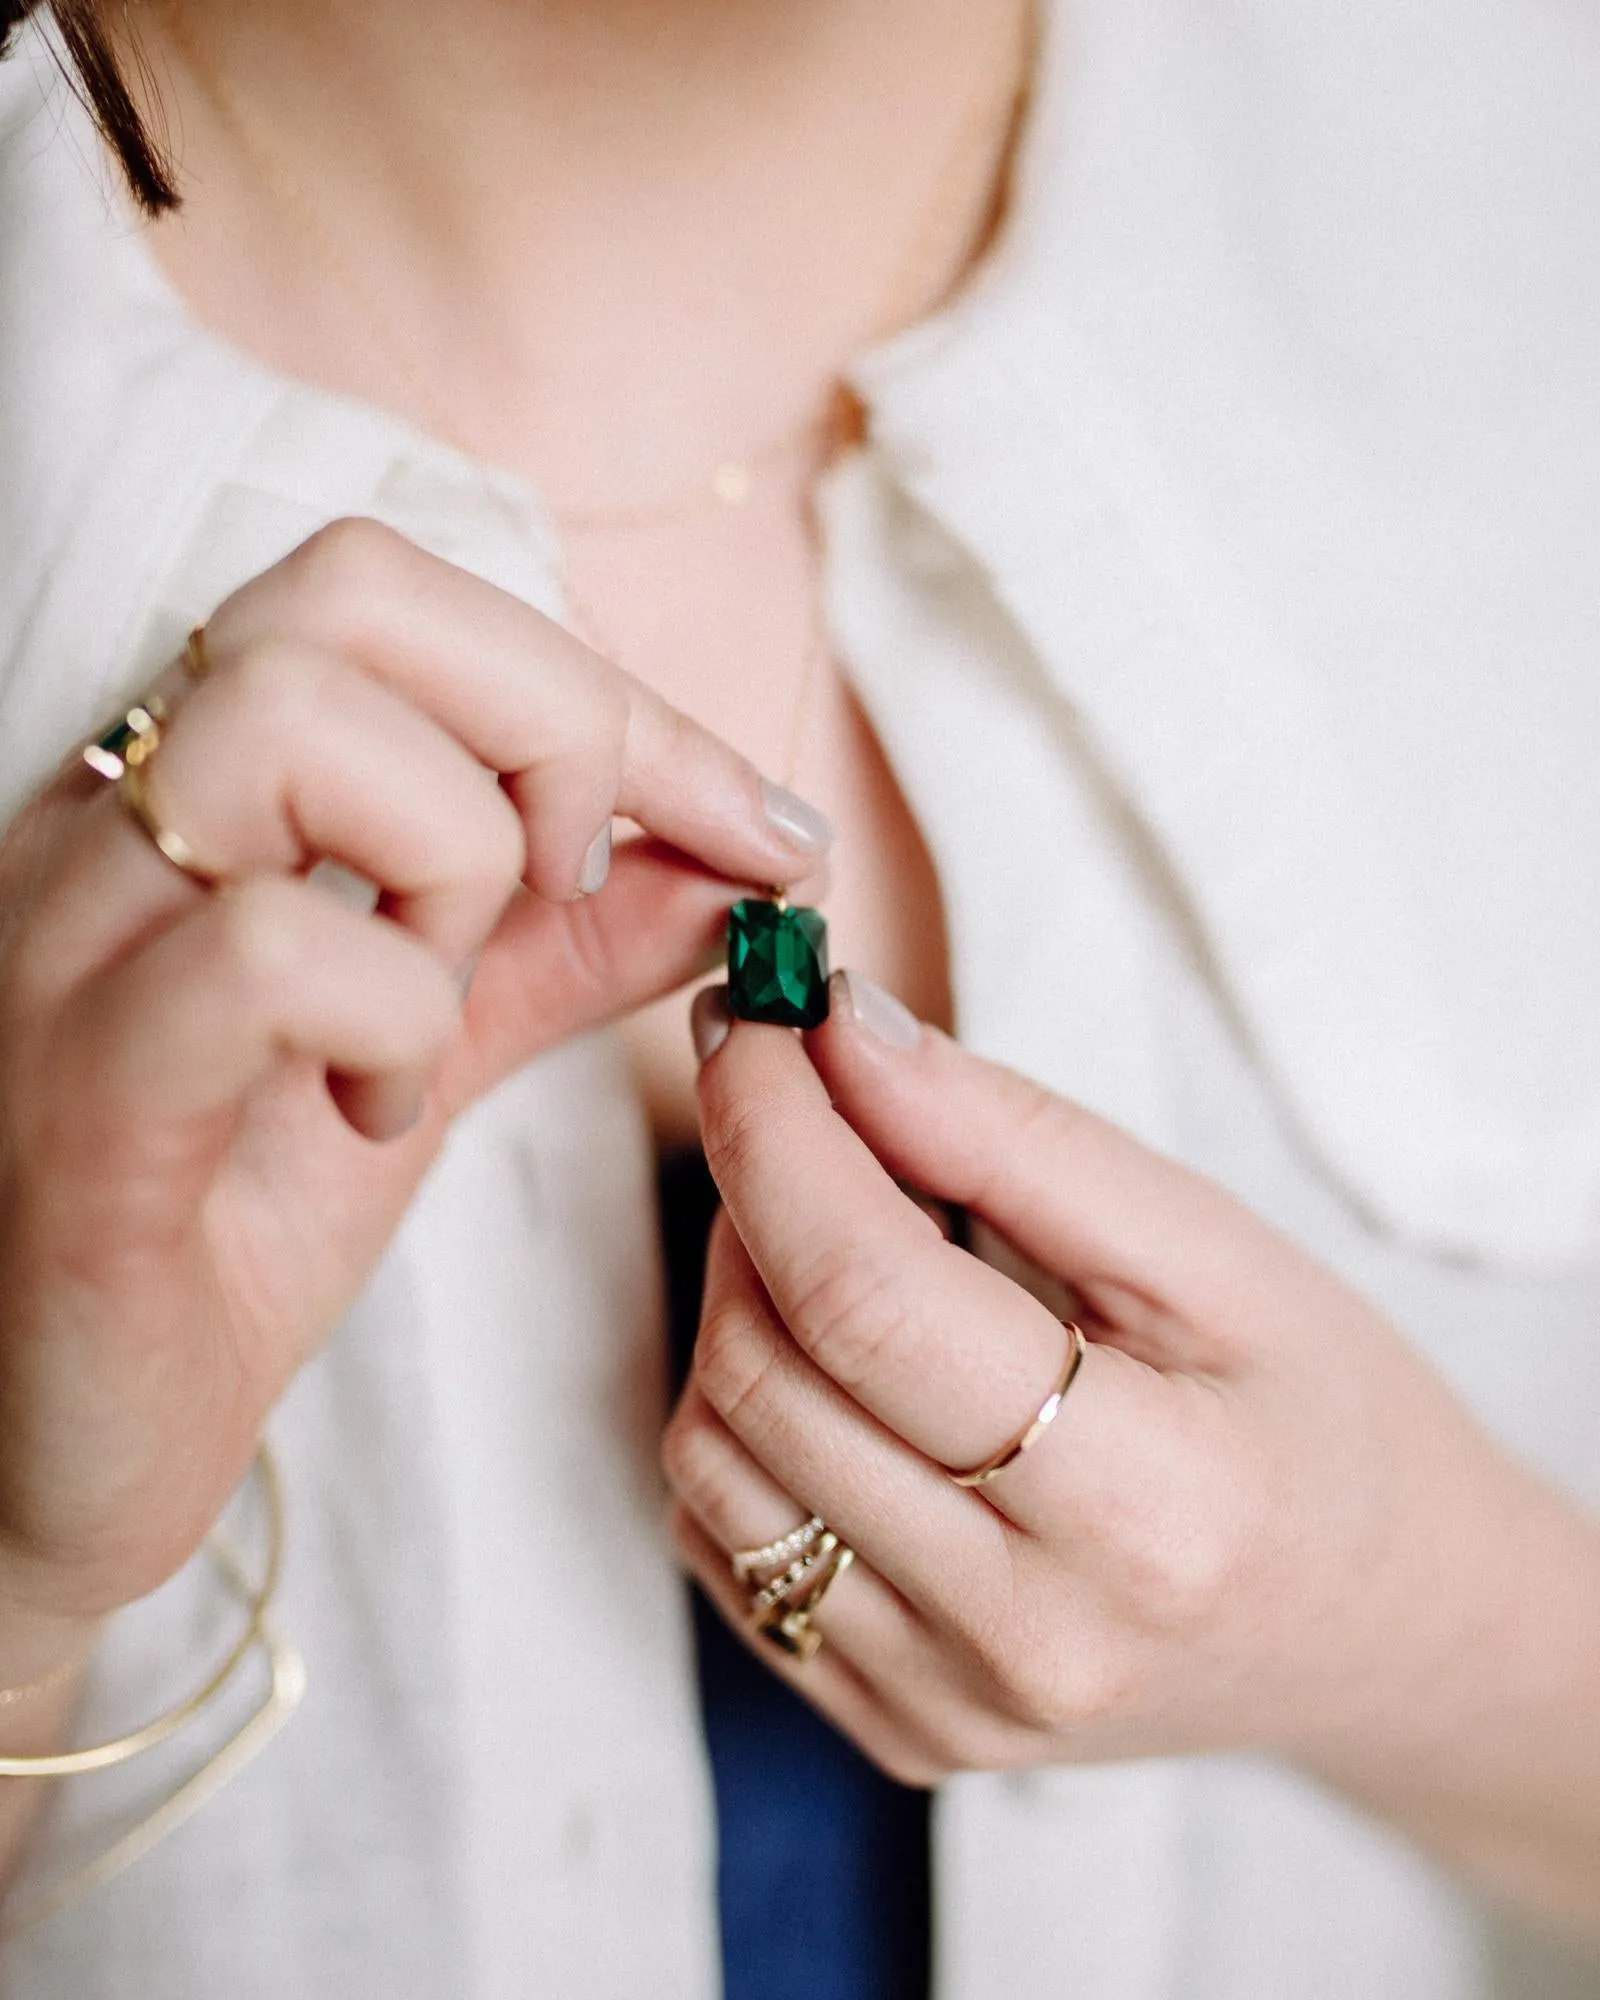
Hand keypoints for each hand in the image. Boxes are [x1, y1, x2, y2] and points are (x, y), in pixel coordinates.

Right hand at [0, 519, 828, 1635]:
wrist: (51, 1451)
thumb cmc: (220, 1234)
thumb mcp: (426, 1048)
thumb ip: (570, 945)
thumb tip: (741, 859)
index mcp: (192, 791)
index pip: (398, 597)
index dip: (613, 695)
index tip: (762, 826)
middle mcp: (109, 825)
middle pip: (348, 594)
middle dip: (551, 728)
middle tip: (571, 894)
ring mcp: (71, 946)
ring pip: (289, 724)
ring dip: (452, 859)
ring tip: (438, 1005)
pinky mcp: (84, 1102)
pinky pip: (263, 954)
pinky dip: (387, 1017)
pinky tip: (376, 1114)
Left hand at [665, 973, 1599, 1915]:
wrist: (1386, 1630)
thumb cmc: (1325, 1418)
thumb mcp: (1215, 1249)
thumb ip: (1015, 1137)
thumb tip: (840, 1036)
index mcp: (1144, 1512)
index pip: (867, 1300)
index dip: (777, 1136)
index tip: (756, 1025)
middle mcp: (1024, 1639)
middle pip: (768, 1373)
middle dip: (750, 1198)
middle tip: (813, 1109)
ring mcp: (945, 1706)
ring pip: (713, 1458)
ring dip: (735, 1303)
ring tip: (840, 1236)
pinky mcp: (892, 1726)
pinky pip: (725, 1545)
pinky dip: (742, 1419)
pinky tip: (839, 1364)